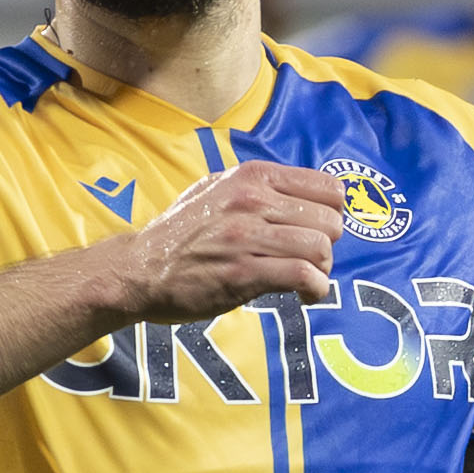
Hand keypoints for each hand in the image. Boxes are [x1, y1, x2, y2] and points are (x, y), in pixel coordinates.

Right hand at [102, 162, 345, 323]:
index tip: (321, 230)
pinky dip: (316, 290)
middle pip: (330, 220)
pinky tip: (306, 295)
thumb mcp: (216, 189)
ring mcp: (247, 237)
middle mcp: (252, 201)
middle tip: (311, 259)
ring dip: (323, 270)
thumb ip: (258, 187)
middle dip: (329, 244)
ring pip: (320, 248)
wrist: (139, 269)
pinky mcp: (243, 273)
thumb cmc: (180, 233)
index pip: (328, 186)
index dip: (334, 212)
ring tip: (308, 279)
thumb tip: (303, 194)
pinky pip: (303, 276)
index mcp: (252, 177)